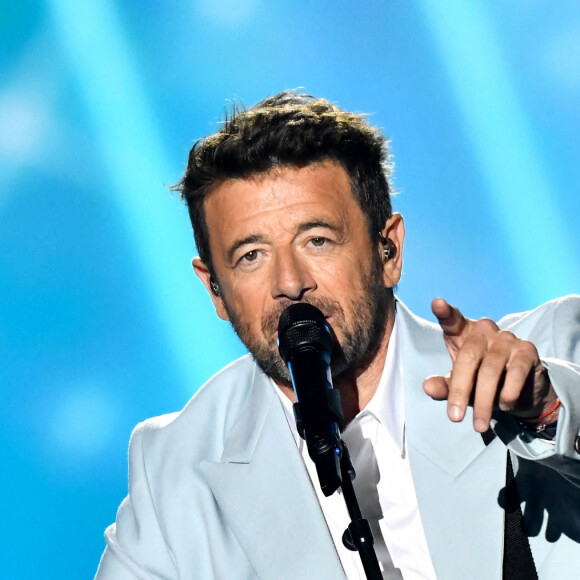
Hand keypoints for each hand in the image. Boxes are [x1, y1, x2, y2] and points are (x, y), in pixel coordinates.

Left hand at [423, 298, 557, 432]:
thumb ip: (443, 386)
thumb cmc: (480, 381)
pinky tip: (504, 406)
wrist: (521, 392)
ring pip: (490, 370)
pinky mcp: (527, 350)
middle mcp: (483, 330)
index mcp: (462, 333)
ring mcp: (506, 338)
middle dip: (460, 390)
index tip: (436, 303)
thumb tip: (427, 387)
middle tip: (454, 418)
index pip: (452, 320)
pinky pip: (515, 372)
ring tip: (478, 424)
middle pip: (467, 357)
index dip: (445, 312)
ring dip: (483, 401)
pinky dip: (507, 393)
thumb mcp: (459, 385)